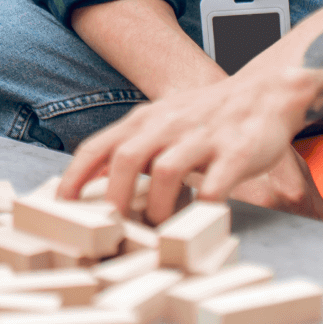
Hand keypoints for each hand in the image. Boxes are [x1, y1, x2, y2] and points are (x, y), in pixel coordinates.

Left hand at [57, 69, 322, 222]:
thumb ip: (128, 147)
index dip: (75, 176)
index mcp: (143, 121)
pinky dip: (204, 205)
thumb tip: (92, 179)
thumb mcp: (157, 123)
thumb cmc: (202, 116)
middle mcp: (167, 125)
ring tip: (159, 230)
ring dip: (159, 206)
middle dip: (115, 197)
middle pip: (127, 159)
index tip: (60, 204)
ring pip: (167, 171)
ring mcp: (201, 137)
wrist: (262, 93)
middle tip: (113, 229)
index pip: (98, 147)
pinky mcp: (237, 152)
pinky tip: (201, 220)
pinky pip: (216, 183)